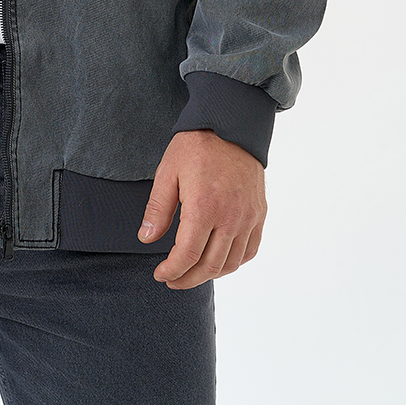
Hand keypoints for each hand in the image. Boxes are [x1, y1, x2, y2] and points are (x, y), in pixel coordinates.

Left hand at [137, 129, 265, 289]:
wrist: (231, 124)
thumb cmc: (196, 147)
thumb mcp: (168, 172)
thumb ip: (158, 209)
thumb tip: (146, 239)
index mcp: (204, 207)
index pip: (188, 256)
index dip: (172, 271)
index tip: (160, 274)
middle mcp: (230, 217)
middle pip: (210, 266)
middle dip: (187, 279)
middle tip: (172, 279)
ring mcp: (248, 217)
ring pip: (232, 263)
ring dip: (210, 275)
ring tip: (191, 272)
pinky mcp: (259, 213)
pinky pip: (250, 250)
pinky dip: (234, 262)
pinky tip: (218, 260)